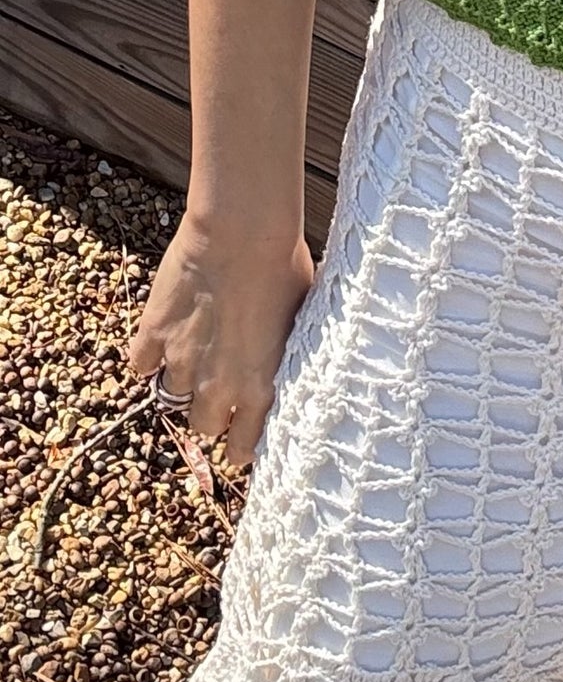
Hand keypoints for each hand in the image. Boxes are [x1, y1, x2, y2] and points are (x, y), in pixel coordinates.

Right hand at [126, 212, 315, 466]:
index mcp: (260, 388)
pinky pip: (141, 364)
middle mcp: (218, 387)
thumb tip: (286, 357)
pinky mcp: (153, 335)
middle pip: (204, 426)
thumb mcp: (302, 316)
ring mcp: (181, 362)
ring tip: (195, 354)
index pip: (242, 447)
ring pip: (171, 397)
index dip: (241, 444)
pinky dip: (149, 356)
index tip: (241, 440)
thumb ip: (285, 350)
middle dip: (211, 412)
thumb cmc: (285, 268)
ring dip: (182, 380)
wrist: (243, 234)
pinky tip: (164, 338)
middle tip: (219, 388)